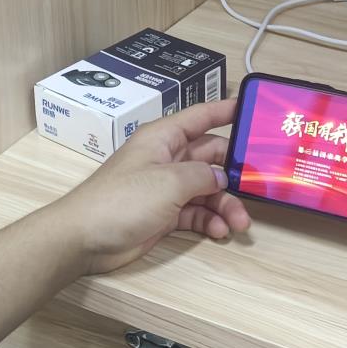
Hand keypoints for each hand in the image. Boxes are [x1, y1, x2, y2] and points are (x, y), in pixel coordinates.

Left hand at [43, 99, 250, 274]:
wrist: (85, 238)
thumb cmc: (123, 199)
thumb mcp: (169, 181)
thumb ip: (202, 175)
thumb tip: (222, 177)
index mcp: (164, 138)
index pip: (201, 116)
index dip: (227, 111)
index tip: (256, 110)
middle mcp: (167, 158)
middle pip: (211, 157)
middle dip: (235, 172)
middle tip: (261, 186)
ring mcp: (165, 188)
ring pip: (207, 189)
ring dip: (225, 205)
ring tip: (239, 224)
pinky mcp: (164, 214)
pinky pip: (196, 212)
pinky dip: (210, 221)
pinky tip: (219, 231)